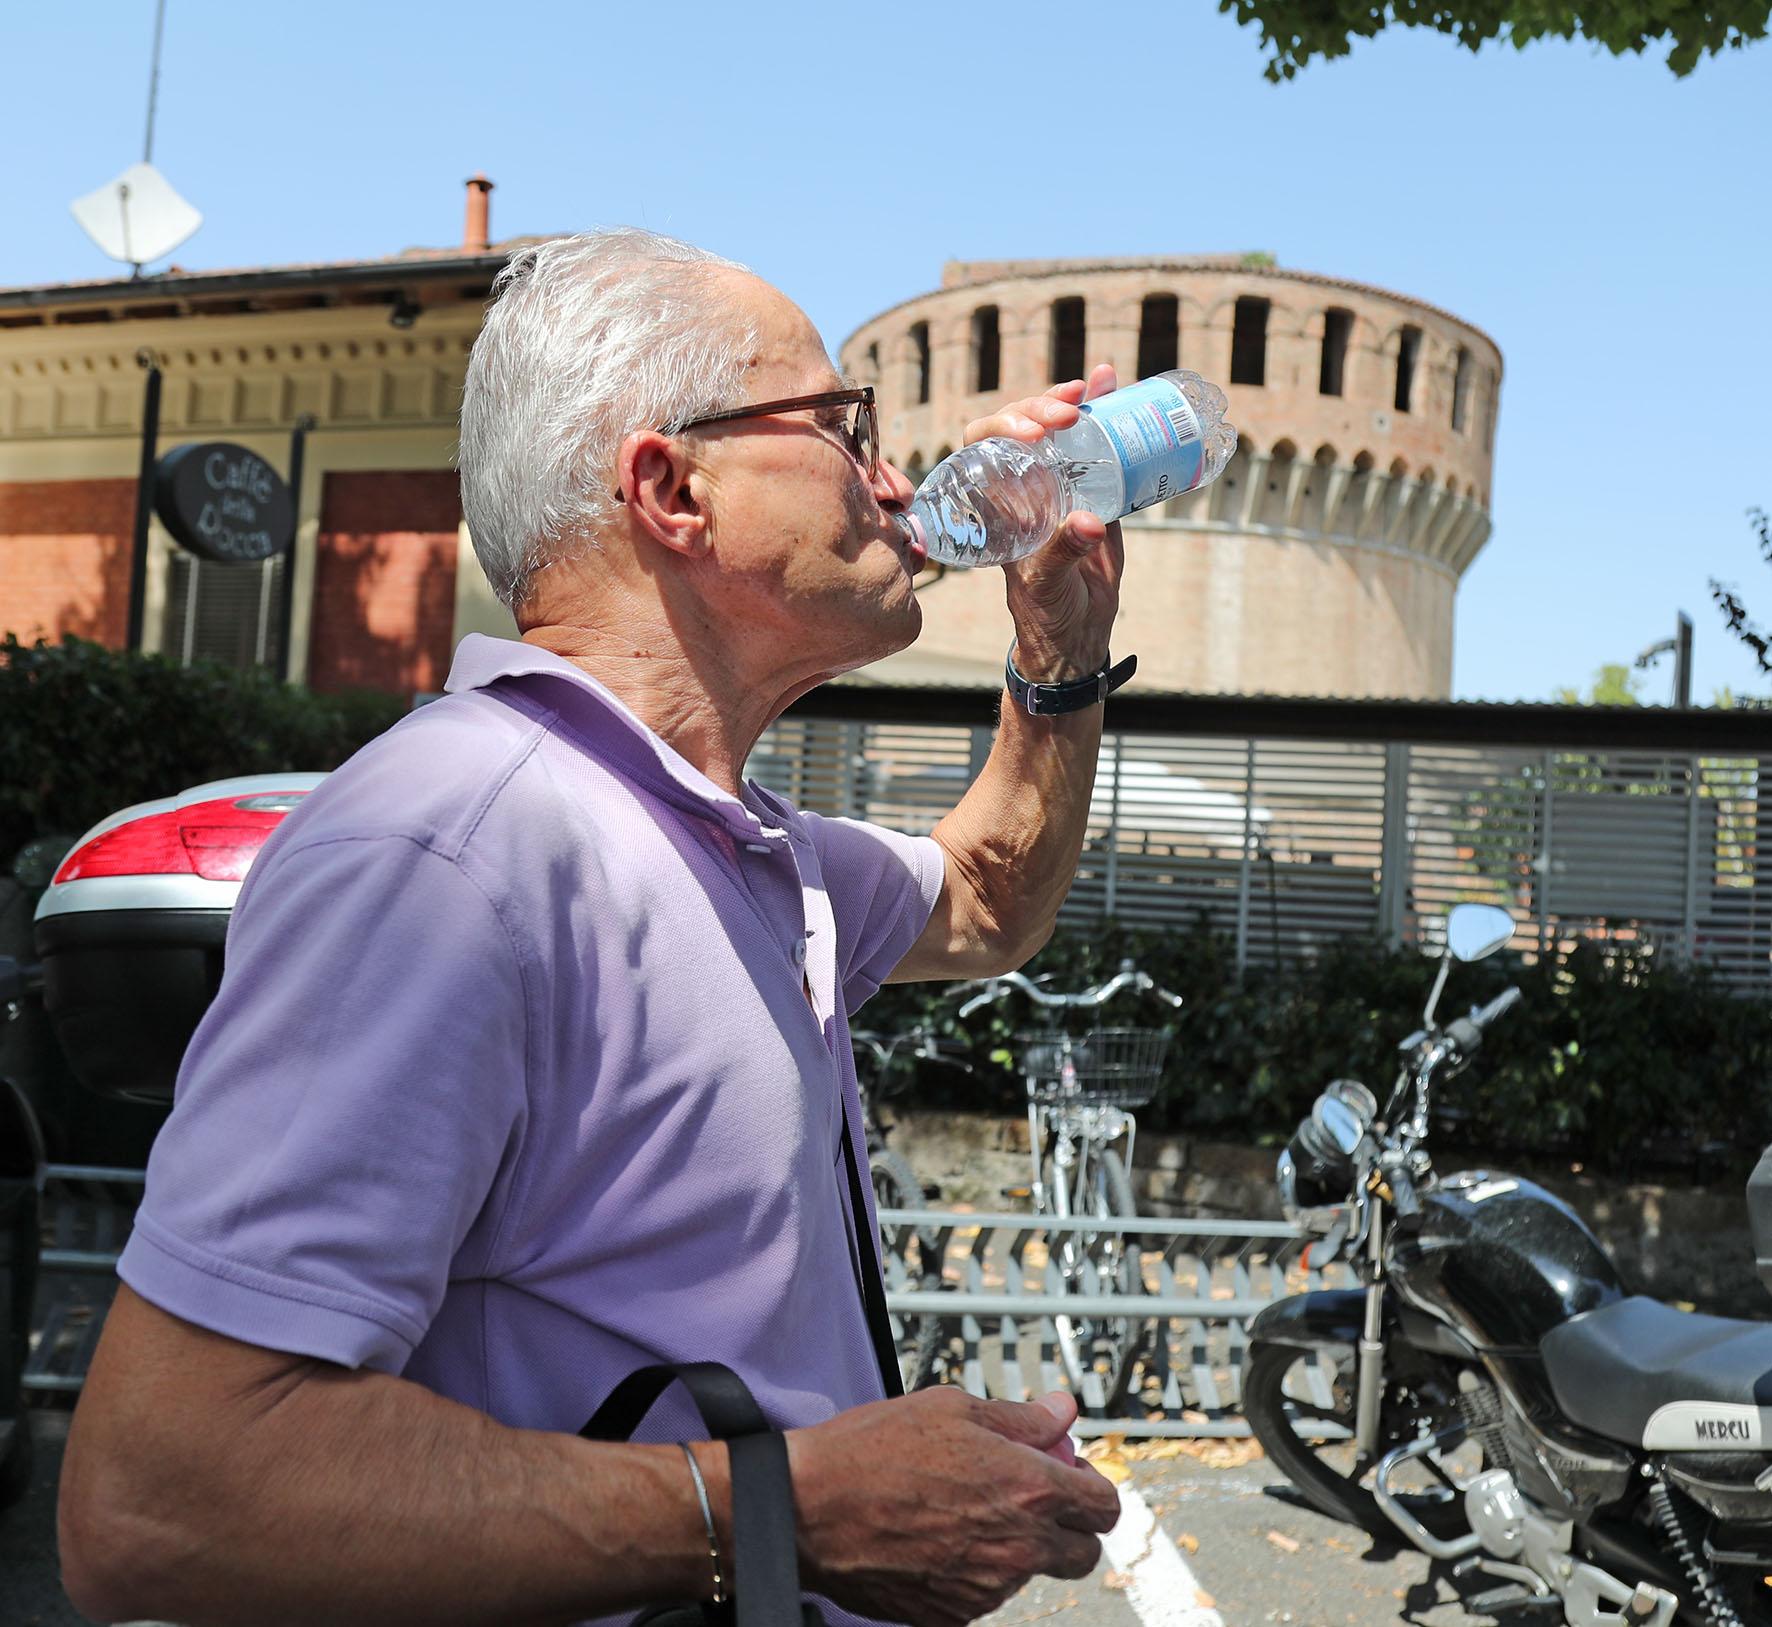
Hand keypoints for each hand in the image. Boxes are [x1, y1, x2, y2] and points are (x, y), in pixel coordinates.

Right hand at [786, 1387, 1119, 1626]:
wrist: (809, 1508)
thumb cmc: (873, 1450)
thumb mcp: (952, 1408)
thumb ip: (1020, 1417)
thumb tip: (1061, 1412)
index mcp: (1029, 1488)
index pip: (1104, 1506)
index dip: (1090, 1487)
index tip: (1071, 1476)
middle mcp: (1017, 1546)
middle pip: (1081, 1552)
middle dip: (1065, 1525)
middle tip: (1027, 1496)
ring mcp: (986, 1588)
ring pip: (1028, 1572)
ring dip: (1013, 1545)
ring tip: (960, 1507)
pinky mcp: (952, 1615)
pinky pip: (983, 1594)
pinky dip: (973, 1570)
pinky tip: (937, 1537)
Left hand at [962, 366, 1125, 681]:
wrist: (1077, 631)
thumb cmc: (1044, 609)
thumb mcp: (1045, 583)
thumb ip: (1062, 553)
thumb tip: (1087, 521)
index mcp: (1000, 502)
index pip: (983, 445)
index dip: (1001, 426)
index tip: (1034, 431)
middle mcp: (1026, 485)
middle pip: (1024, 427)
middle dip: (1043, 406)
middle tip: (1072, 408)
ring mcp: (1061, 484)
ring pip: (1061, 429)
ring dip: (1076, 400)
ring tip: (1100, 383)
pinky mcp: (1096, 491)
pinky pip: (1100, 447)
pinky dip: (1107, 415)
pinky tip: (1117, 388)